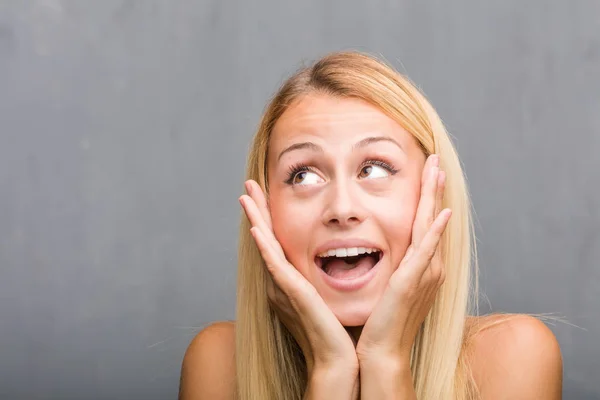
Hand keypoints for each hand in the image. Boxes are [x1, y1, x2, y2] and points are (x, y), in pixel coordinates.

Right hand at [239, 180, 358, 376]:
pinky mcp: (291, 294)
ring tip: (246, 195)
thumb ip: (326, 276)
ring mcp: (284, 287)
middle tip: (249, 184)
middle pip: (266, 237)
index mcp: (291, 279)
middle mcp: (282, 280)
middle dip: (258, 210)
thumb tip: (343, 258)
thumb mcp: (330, 295)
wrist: (338, 360)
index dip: (269, 215)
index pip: (278, 239)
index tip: (266, 192)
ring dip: (256, 218)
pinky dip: (264, 246)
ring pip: (266, 245)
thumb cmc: (337, 331)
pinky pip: (275, 265)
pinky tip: (256, 228)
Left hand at [355, 154, 451, 366]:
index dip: (427, 198)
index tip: (427, 173)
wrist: (382, 351)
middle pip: (432, 219)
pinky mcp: (412, 281)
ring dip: (434, 198)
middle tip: (435, 160)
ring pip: (430, 227)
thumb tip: (382, 251)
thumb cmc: (382, 322)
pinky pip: (426, 251)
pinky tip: (442, 213)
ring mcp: (423, 274)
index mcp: (420, 267)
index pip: (425, 224)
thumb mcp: (387, 287)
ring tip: (437, 171)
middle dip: (434, 188)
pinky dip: (435, 231)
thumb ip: (391, 268)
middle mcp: (428, 267)